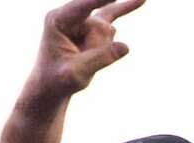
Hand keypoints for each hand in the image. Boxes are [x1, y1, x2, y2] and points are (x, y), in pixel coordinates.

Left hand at [25, 0, 141, 106]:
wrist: (52, 84)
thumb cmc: (59, 78)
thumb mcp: (77, 73)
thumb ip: (100, 59)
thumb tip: (126, 47)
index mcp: (58, 20)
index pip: (83, 6)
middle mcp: (69, 14)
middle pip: (100, 28)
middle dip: (98, 49)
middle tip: (79, 61)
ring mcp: (83, 19)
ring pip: (108, 32)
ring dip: (101, 50)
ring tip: (83, 58)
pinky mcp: (93, 25)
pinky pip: (114, 13)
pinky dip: (126, 7)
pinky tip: (141, 0)